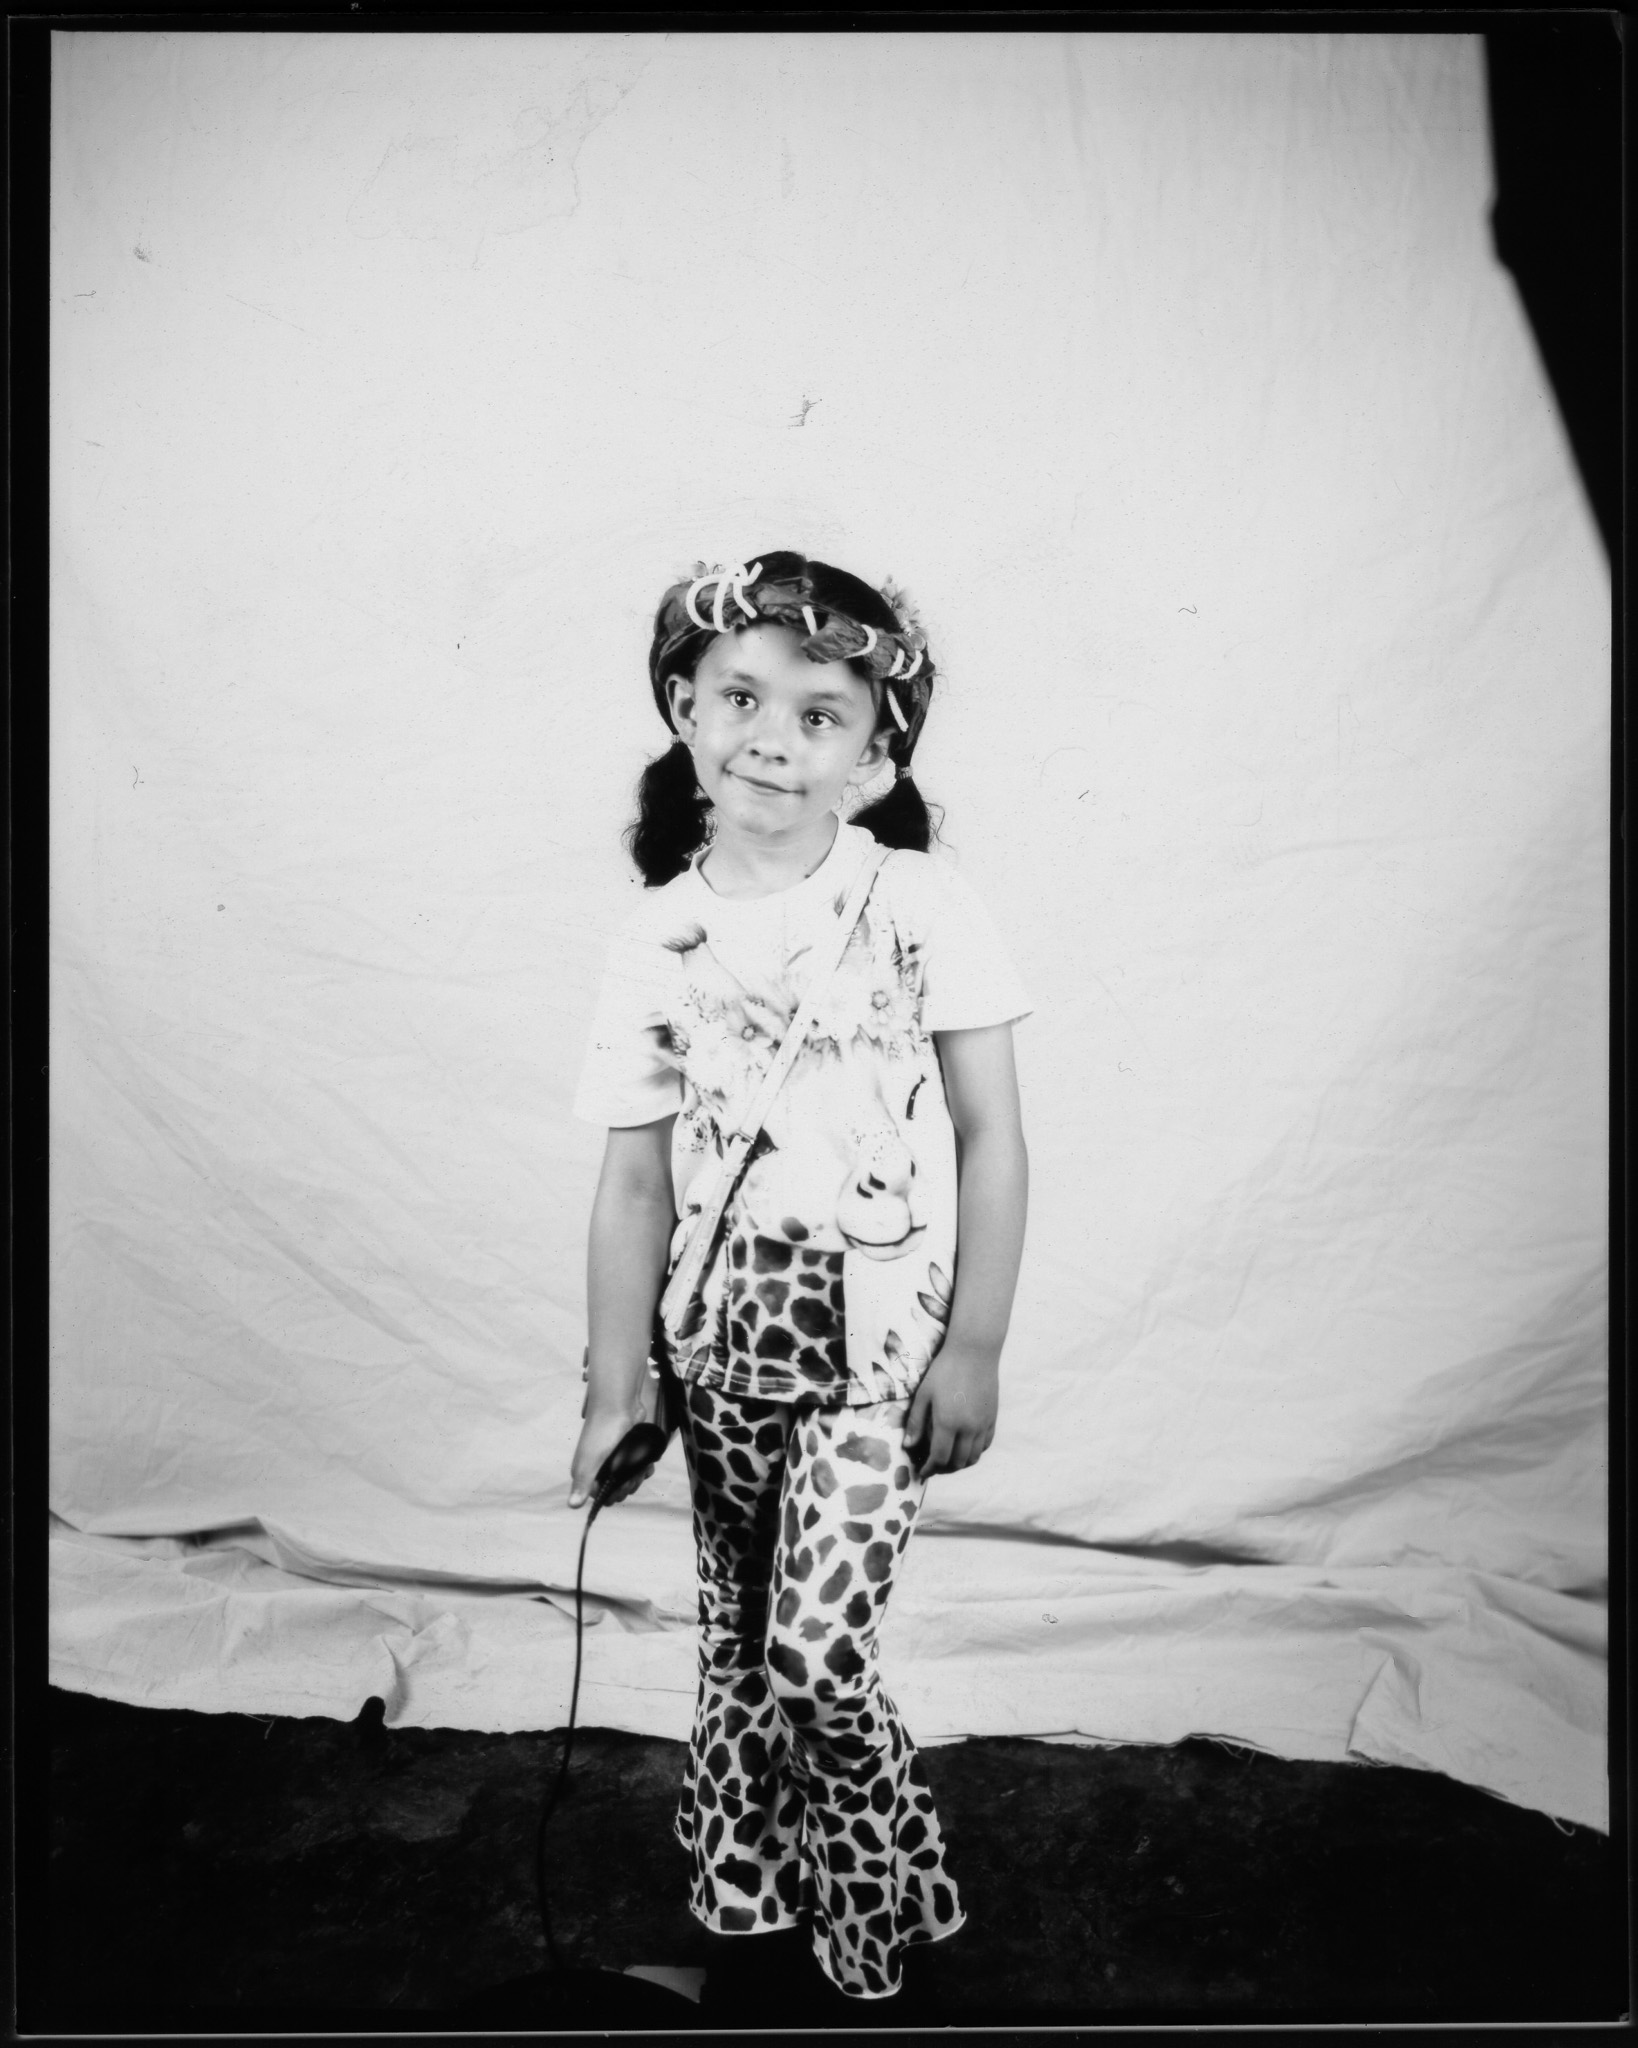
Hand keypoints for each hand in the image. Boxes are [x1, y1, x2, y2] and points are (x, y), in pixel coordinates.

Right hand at [570, 1403, 653, 1510]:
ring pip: (627, 1479)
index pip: (599, 1497)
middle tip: (632, 1476)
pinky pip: (635, 1467)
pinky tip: (647, 1465)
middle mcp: (597, 1467)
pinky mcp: (625, 1451)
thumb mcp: (591, 1460)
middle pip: (615, 1490)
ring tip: (640, 1468)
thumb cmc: (602, 1431)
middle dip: (627, 1486)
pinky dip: (643, 1468)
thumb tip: (572, 1506)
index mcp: (585, 1472)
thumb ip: (582, 1484)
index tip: (621, 1486)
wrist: (619, 1404)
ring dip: (637, 1477)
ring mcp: (612, 1459)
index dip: (613, 1495)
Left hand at [904, 1344, 998, 1478]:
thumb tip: (908, 1446)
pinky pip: (985, 1445)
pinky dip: (975, 1452)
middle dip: (943, 1468)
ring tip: (948, 1459)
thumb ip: (916, 1422)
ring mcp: (983, 1424)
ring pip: (974, 1457)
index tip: (922, 1473)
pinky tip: (965, 1447)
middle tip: (932, 1466)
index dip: (930, 1469)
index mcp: (948, 1423)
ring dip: (960, 1463)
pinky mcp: (992, 1418)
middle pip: (958, 1462)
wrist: (974, 1352)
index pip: (939, 1458)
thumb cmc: (944, 1370)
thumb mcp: (924, 1394)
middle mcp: (968, 1428)